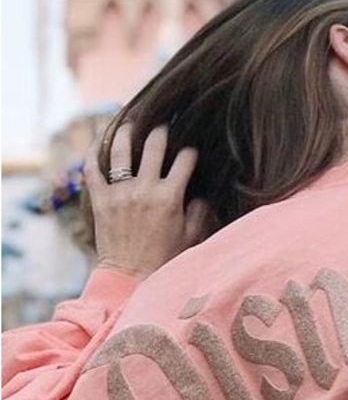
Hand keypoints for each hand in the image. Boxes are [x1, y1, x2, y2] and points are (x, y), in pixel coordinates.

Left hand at [84, 124, 209, 279]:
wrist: (128, 278)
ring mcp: (120, 193)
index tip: (191, 150)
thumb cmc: (164, 259)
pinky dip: (94, 153)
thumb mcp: (191, 235)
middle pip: (155, 147)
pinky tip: (99, 140)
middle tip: (163, 124)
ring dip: (127, 132)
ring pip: (121, 152)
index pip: (185, 160)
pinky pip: (92, 170)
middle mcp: (144, 190)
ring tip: (131, 121)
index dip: (191, 152)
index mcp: (170, 196)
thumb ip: (200, 210)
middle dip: (161, 131)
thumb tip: (203, 192)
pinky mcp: (100, 200)